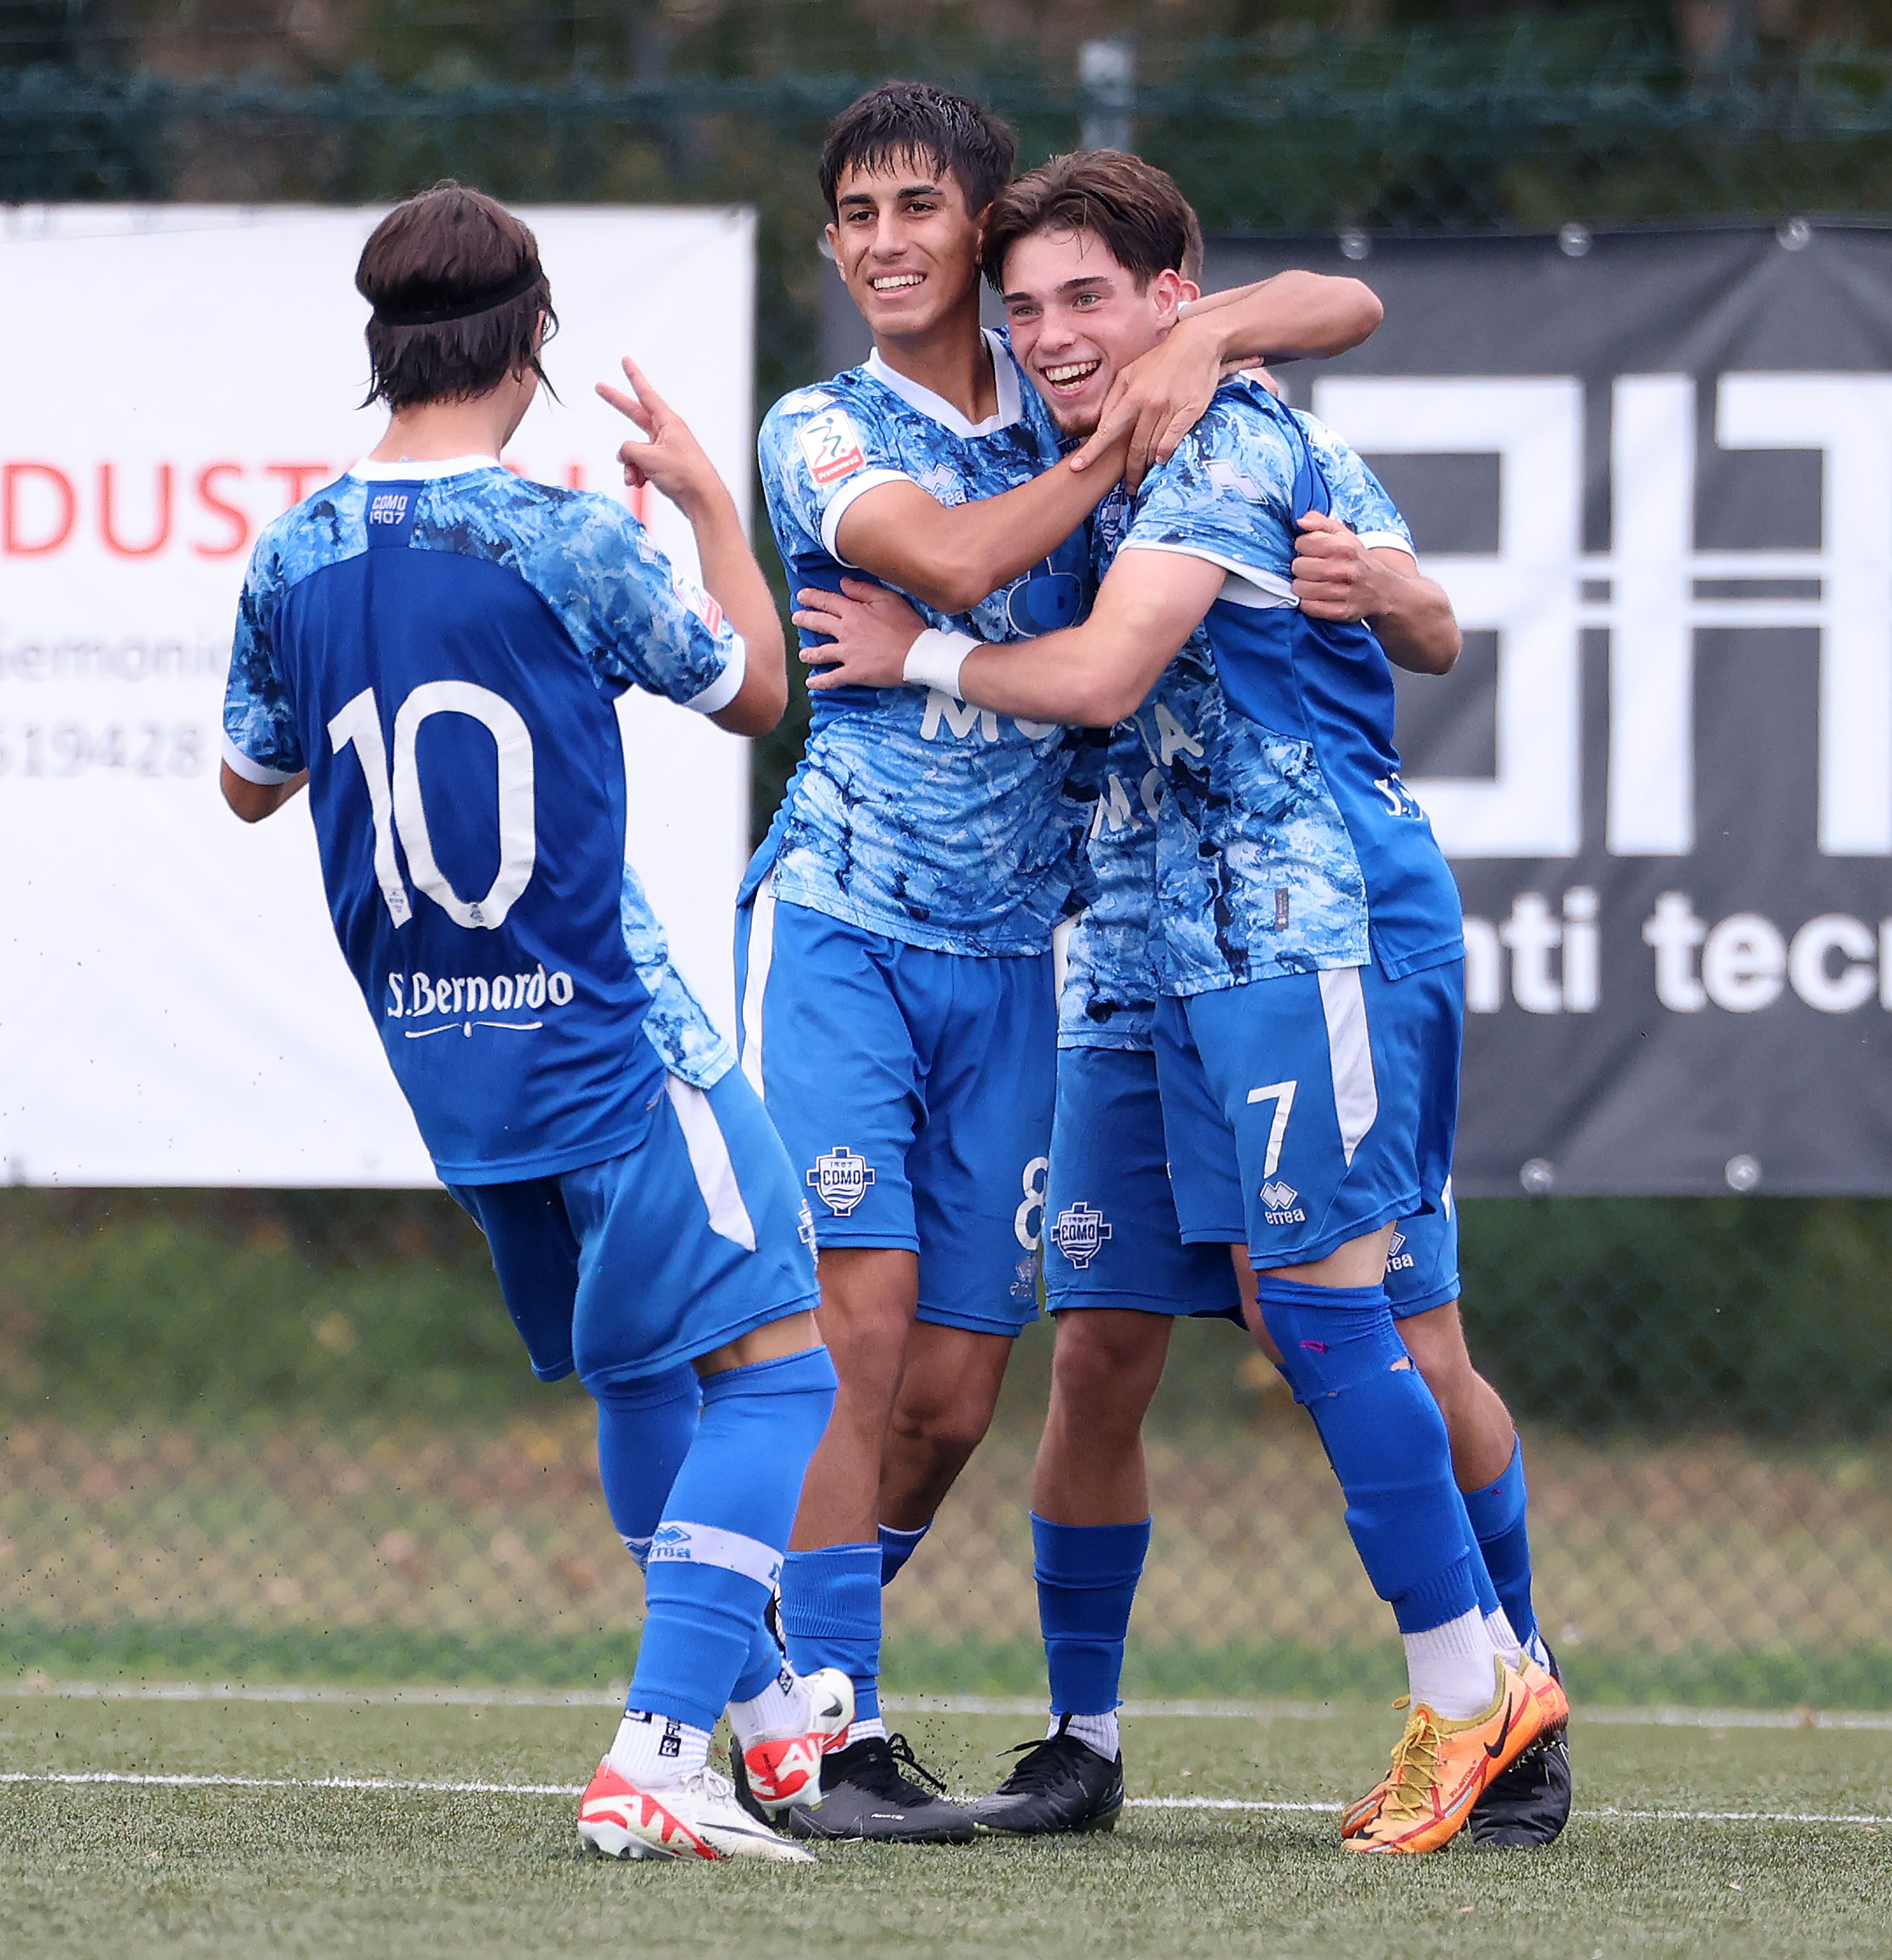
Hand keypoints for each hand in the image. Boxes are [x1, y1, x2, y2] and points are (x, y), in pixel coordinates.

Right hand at [596, 357, 724, 513]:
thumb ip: (628, 450)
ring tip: (635, 478)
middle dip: (617, 405)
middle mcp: (667, 432)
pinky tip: (641, 483)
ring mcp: (666, 449)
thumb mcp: (649, 458)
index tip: (626, 361)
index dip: (634, 376)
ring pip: (636, 450)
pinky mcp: (665, 465)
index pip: (646, 393)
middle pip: (635, 415)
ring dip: (630, 465)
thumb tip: (624, 454)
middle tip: (601, 388)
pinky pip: (643, 465)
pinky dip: (638, 475)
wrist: (703, 500)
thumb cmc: (685, 475)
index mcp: (667, 422)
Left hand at [791, 578, 926, 689]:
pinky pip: (831, 679)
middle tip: (797, 619)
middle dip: (805, 620)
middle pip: (818, 623)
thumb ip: (863, 590)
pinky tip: (811, 684)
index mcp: (853, 612)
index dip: (812, 597)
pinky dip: (820, 682)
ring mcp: (847, 653)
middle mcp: (845, 631)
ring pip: (820, 653)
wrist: (917, 654)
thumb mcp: (888, 599)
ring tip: (803, 654)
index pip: (827, 601)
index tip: (801, 596)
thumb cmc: (907, 626)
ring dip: (809, 653)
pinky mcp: (853, 673)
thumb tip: (843, 582)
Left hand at [1070, 315, 1220, 489]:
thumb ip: (1114, 399)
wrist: (1196, 343)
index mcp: (1131, 395)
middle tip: (1129, 488)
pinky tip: (1161, 461)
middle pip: (1133, 447)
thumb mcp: (1130, 373)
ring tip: (1145, 479)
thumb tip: (1101, 424)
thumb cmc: (1160, 361)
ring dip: (1147, 467)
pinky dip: (1165, 453)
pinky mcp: (1190, 410)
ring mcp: (1169, 407)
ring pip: (1153, 447)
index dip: (1091, 451)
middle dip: (1129, 472)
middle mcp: (1148, 403)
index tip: (1077, 468)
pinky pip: (1174, 439)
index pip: (1106, 429)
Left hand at [1290, 511, 1389, 621]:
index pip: (1303, 543)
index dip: (1303, 546)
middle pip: (1299, 566)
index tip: (1311, 550)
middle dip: (1301, 566)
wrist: (1383, 589)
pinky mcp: (1341, 612)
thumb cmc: (1357, 560)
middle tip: (1311, 567)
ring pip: (1301, 588)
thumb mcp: (1343, 535)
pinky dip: (1308, 602)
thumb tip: (1301, 521)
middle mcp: (1345, 570)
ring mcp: (1344, 593)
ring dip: (1303, 585)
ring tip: (1313, 582)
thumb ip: (1320, 523)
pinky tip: (1315, 596)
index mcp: (1345, 547)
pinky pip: (1308, 606)